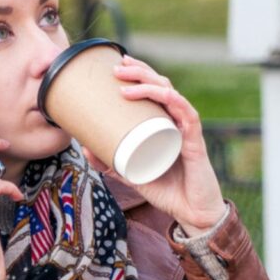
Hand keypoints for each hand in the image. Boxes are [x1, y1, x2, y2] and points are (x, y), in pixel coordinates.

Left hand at [80, 55, 226, 235]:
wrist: (191, 212)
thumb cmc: (166, 190)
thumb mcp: (131, 173)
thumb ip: (110, 162)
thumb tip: (84, 148)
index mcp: (164, 123)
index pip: (154, 89)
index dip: (138, 74)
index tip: (116, 66)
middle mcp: (176, 121)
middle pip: (161, 85)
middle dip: (139, 71)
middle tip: (116, 67)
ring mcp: (186, 129)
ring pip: (171, 94)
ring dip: (148, 82)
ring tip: (125, 79)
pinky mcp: (195, 141)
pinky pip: (187, 114)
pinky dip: (173, 100)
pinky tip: (161, 93)